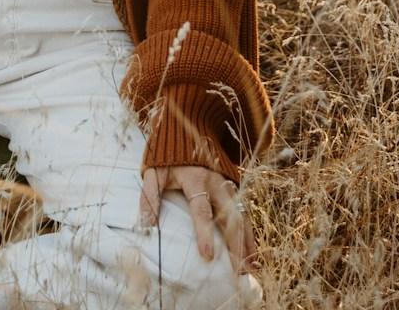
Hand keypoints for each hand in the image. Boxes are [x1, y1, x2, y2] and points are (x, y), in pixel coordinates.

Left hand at [140, 165, 255, 274]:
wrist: (188, 127)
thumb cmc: (167, 154)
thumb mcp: (154, 171)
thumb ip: (150, 196)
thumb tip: (146, 225)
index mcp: (195, 178)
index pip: (201, 209)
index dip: (204, 233)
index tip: (207, 256)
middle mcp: (216, 183)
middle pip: (229, 216)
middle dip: (235, 245)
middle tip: (238, 271)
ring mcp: (227, 184)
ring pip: (241, 216)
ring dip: (247, 242)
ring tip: (251, 267)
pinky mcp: (233, 187)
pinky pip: (244, 212)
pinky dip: (249, 232)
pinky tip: (252, 252)